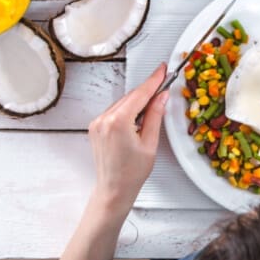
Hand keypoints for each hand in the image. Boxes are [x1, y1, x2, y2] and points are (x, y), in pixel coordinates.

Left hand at [87, 63, 168, 218]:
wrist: (114, 189)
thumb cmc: (132, 172)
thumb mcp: (150, 143)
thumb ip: (155, 115)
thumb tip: (161, 96)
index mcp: (118, 122)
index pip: (140, 94)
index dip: (153, 80)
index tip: (162, 70)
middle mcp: (104, 119)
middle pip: (130, 97)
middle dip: (147, 91)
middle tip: (163, 87)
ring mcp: (97, 123)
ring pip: (122, 103)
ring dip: (137, 102)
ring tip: (152, 108)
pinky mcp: (95, 127)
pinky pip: (114, 111)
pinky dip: (126, 110)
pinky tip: (136, 118)